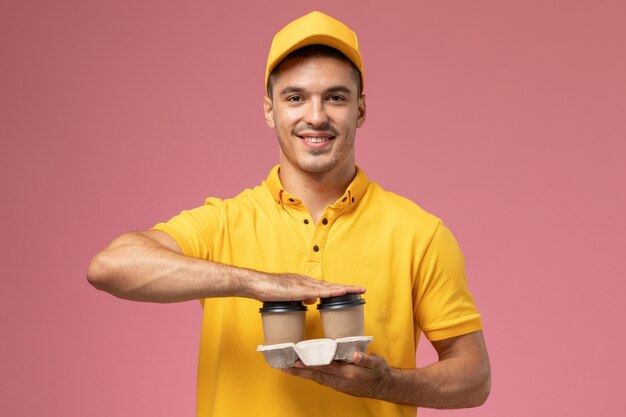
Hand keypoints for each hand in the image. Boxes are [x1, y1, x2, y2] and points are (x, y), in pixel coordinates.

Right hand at [245, 272, 365, 303]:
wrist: (258, 284)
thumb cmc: (270, 290)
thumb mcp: (290, 295)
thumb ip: (302, 297)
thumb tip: (313, 300)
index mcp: (306, 283)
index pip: (327, 287)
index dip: (340, 289)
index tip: (353, 291)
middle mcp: (308, 281)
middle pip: (332, 285)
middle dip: (348, 288)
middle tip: (362, 290)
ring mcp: (305, 284)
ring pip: (329, 287)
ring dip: (344, 289)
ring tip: (357, 290)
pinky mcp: (299, 290)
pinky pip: (319, 291)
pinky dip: (331, 292)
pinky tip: (340, 292)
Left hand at [282, 352, 391, 398]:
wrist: (384, 387)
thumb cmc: (379, 372)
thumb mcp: (376, 362)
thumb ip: (365, 359)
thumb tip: (356, 354)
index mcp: (347, 373)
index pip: (324, 367)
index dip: (310, 363)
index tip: (296, 361)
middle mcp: (340, 381)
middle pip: (316, 375)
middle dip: (299, 371)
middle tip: (284, 367)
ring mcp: (338, 385)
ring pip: (316, 378)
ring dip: (302, 374)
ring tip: (288, 369)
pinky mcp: (338, 386)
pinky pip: (321, 380)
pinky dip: (310, 376)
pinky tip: (304, 373)